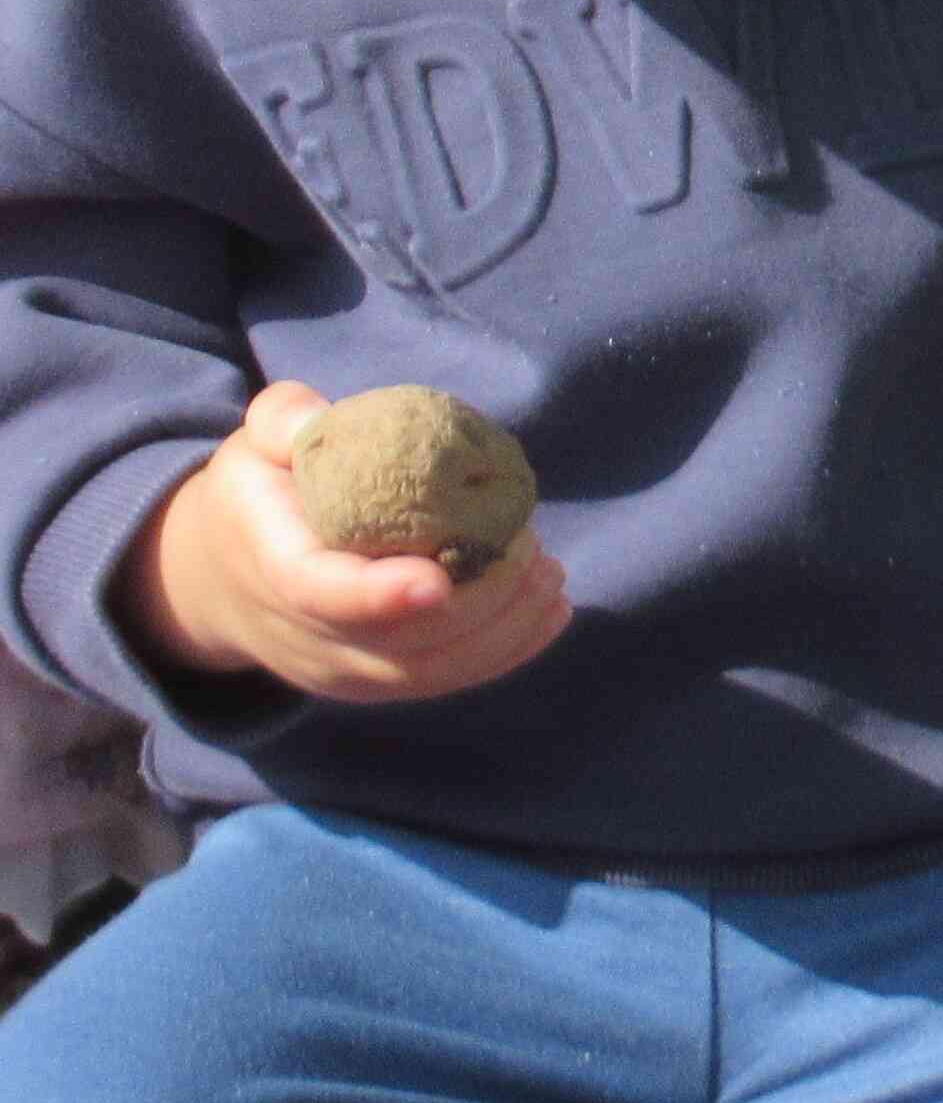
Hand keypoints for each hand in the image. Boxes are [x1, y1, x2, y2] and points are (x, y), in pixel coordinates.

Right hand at [117, 380, 571, 701]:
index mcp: (274, 571)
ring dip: (504, 627)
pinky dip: (508, 649)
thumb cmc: (261, 494)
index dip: (380, 596)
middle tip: (529, 545)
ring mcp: (346, 671)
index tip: (438, 579)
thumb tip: (314, 418)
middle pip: (399, 642)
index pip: (324, 596)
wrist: (230, 579)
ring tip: (550, 573)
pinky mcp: (380, 684)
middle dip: (478, 600)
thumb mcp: (257, 447)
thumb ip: (282, 421)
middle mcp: (309, 636)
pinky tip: (552, 609)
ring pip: (433, 671)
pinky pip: (448, 679)